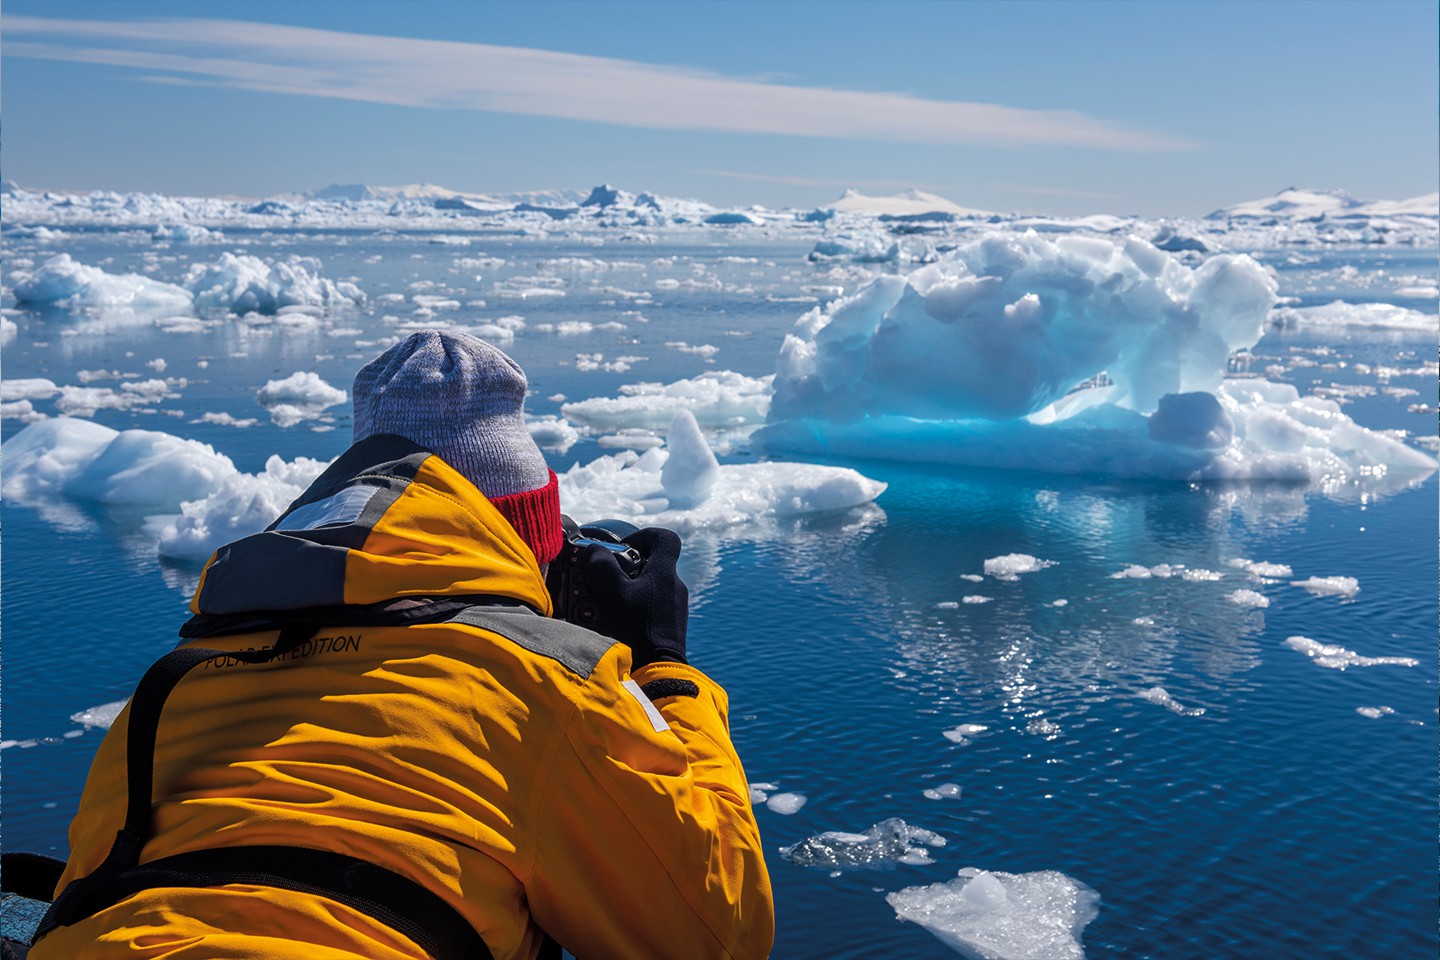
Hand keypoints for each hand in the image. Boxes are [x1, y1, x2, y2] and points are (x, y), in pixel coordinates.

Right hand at [575, 527, 687, 666]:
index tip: (624, 547)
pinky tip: (623, 620)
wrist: (658, 667)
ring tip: (611, 602)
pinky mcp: (673, 623)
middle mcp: (675, 586)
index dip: (644, 535)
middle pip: (654, 563)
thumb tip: (594, 550)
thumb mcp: (612, 593)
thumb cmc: (636, 628)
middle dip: (630, 566)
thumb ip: (602, 566)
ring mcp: (676, 606)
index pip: (665, 538)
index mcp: (664, 573)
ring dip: (632, 588)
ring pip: (653, 585)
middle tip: (609, 578)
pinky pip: (655, 605)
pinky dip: (639, 606)